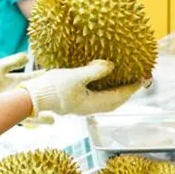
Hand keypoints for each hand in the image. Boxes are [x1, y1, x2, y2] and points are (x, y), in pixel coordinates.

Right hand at [19, 61, 145, 115]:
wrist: (30, 98)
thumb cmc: (51, 88)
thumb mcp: (75, 77)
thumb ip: (94, 71)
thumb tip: (111, 66)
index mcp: (92, 104)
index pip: (119, 96)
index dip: (132, 87)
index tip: (143, 78)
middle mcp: (90, 108)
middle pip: (116, 101)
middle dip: (128, 90)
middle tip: (139, 79)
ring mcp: (83, 106)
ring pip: (107, 99)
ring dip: (118, 91)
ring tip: (126, 80)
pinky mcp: (76, 101)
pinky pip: (98, 96)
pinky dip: (107, 89)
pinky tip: (105, 81)